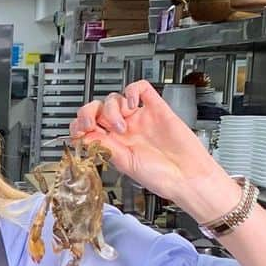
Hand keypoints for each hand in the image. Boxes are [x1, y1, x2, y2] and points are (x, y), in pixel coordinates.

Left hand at [71, 80, 242, 220]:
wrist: (186, 175)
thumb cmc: (160, 177)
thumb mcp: (124, 164)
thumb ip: (105, 148)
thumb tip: (84, 138)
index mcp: (113, 145)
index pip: (89, 127)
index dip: (80, 126)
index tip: (79, 132)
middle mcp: (124, 131)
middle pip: (98, 109)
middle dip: (89, 113)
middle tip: (92, 124)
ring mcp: (139, 118)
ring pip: (116, 99)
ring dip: (112, 110)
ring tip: (122, 126)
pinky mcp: (156, 108)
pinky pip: (141, 89)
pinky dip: (132, 91)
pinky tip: (132, 103)